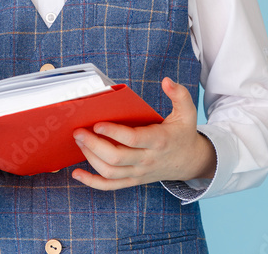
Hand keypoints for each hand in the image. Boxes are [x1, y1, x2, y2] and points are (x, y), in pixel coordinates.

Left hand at [70, 77, 215, 190]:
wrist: (191, 162)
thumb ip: (180, 94)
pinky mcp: (134, 180)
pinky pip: (111, 185)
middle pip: (116, 157)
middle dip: (94, 145)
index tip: (97, 123)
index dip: (114, 132)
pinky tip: (76, 174)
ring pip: (110, 172)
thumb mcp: (187, 113)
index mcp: (159, 141)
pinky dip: (92, 182)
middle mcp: (148, 159)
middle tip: (78, 131)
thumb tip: (167, 81)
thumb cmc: (183, 133)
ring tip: (78, 141)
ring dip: (90, 158)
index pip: (133, 139)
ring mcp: (139, 172)